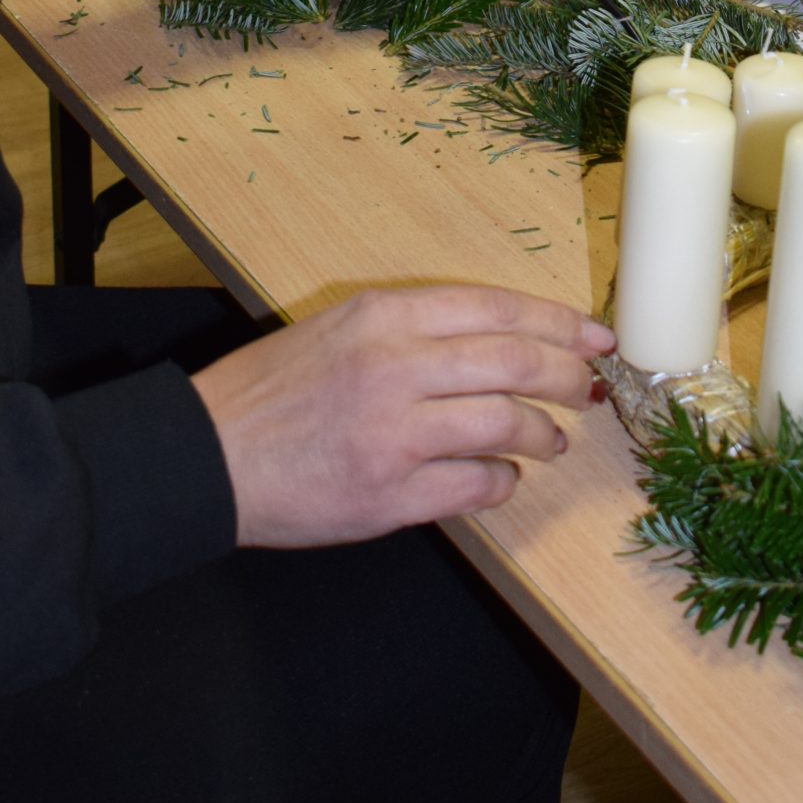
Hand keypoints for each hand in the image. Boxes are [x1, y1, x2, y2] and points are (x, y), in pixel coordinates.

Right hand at [191, 284, 614, 547]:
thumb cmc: (271, 391)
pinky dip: (501, 482)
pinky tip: (500, 478)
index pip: (495, 308)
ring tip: (552, 440)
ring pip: (505, 424)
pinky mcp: (389, 495)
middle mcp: (393, 366)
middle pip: (514, 361)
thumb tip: (501, 340)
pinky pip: (475, 486)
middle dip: (566, 375)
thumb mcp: (339, 328)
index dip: (557, 321)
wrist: (207, 456)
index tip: (594, 336)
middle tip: (589, 388)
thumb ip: (412, 329)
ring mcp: (394, 433)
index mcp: (382, 315)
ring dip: (543, 434)